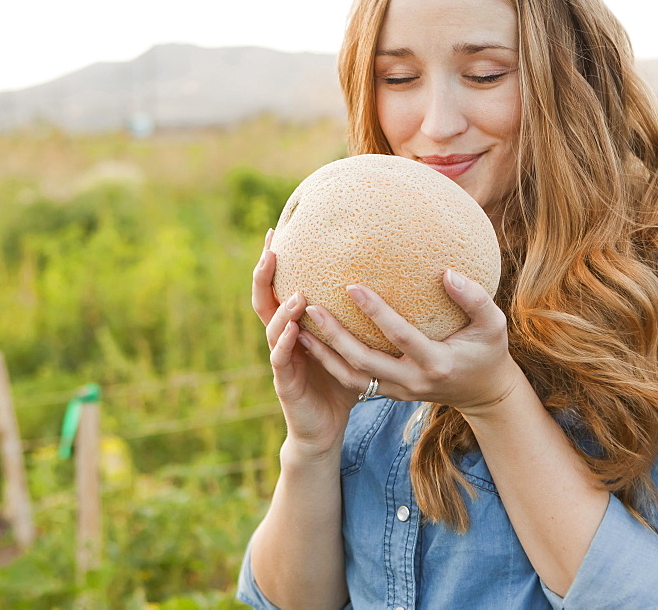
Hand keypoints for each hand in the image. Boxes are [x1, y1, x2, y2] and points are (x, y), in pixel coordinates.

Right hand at [252, 230, 356, 455]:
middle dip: (264, 274)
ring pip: (271, 327)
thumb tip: (394, 282)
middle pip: (265, 299)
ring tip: (297, 292)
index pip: (279, 286)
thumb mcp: (352, 343)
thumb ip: (361, 316)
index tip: (276, 230)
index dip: (274, 262)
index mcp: (294, 325)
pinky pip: (281, 359)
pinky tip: (293, 329)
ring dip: (282, 308)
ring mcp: (280, 359)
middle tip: (272, 247)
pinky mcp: (284, 383)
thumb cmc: (341, 382)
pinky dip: (284, 342)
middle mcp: (281, 337)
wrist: (325, 427)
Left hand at [297, 269, 522, 416]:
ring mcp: (398, 391)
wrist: (483, 393)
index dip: (376, 312)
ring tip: (299, 326)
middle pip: (364, 361)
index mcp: (437, 363)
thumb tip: (447, 273)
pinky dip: (330, 363)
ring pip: (352, 376)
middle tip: (311, 306)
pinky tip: (310, 341)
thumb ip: (475, 299)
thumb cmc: (488, 351)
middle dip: (335, 336)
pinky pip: (353, 380)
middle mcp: (412, 381)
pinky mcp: (388, 393)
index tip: (351, 286)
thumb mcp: (494, 325)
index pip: (400, 336)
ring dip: (324, 353)